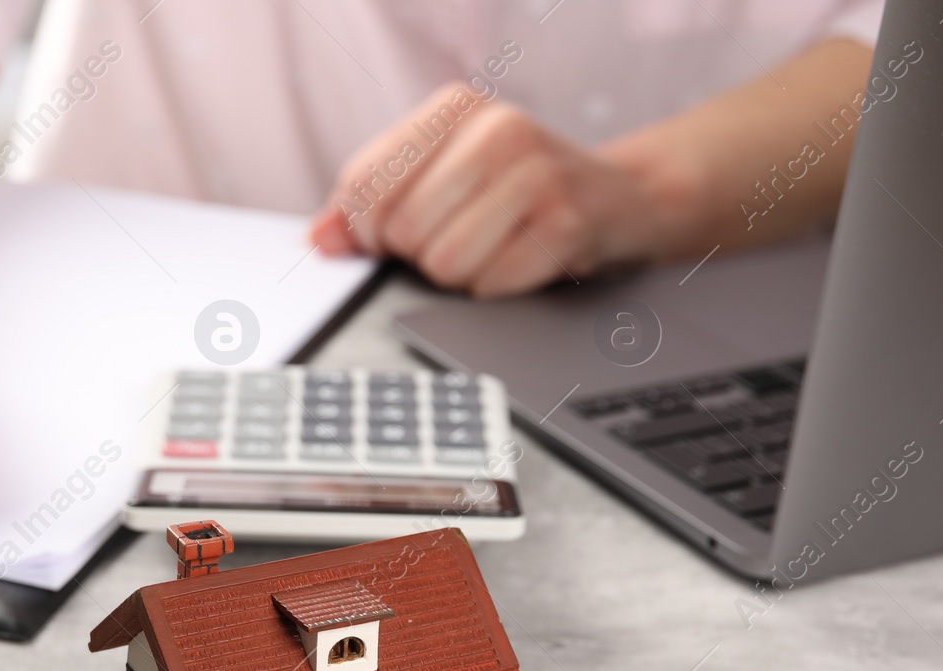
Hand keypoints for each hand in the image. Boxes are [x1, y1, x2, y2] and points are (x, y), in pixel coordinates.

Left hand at [309, 82, 678, 297]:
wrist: (622, 200)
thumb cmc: (522, 192)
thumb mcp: (444, 177)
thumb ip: (374, 204)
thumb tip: (320, 240)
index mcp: (454, 107)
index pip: (364, 183)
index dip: (365, 231)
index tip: (389, 240)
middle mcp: (497, 128)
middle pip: (402, 230)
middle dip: (421, 256)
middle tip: (460, 241)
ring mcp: (538, 173)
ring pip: (444, 263)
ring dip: (462, 277)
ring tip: (494, 251)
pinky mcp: (568, 223)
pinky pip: (491, 286)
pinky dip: (499, 290)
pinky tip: (523, 264)